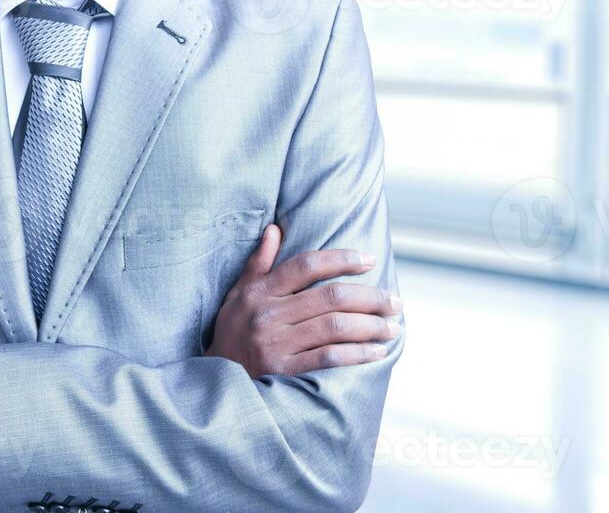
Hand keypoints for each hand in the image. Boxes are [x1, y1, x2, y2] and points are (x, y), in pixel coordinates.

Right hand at [206, 224, 401, 377]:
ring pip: (334, 326)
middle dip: (370, 297)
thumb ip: (258, 262)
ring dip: (370, 326)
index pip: (306, 265)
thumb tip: (274, 229)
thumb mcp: (238, 293)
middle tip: (395, 301)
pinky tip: (378, 352)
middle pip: (329, 297)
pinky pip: (328, 358)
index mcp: (260, 290)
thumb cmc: (231, 331)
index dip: (341, 259)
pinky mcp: (283, 370)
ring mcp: (276, 342)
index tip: (369, 260)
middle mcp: (269, 313)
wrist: (213, 378)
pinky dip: (357, 353)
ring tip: (393, 326)